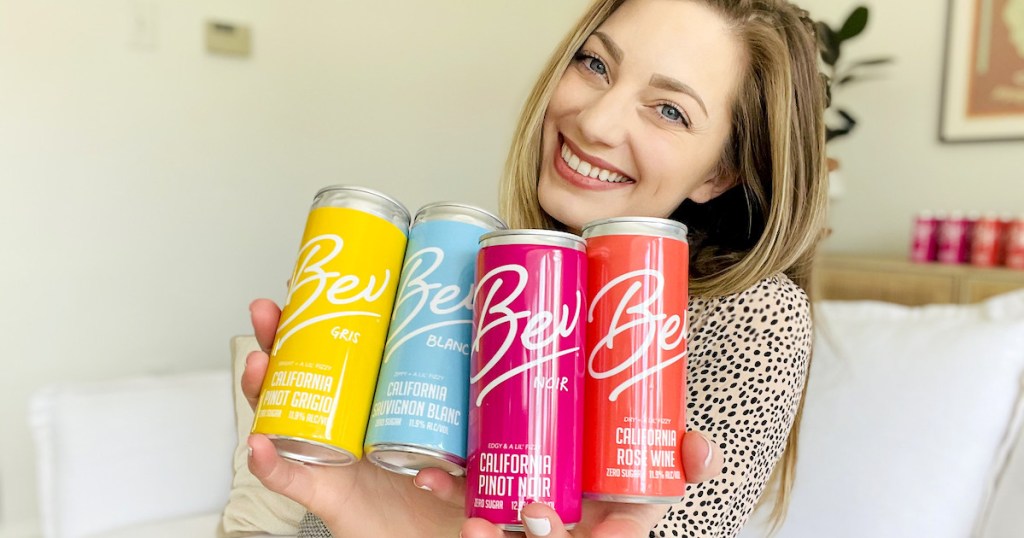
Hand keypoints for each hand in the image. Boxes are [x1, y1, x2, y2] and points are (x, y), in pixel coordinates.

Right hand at [244, 299, 465, 536]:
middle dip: (280, 338)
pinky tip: (259, 442)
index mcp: (374, 404)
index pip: (343, 351)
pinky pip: (290, 478)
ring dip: (264, 388)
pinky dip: (269, 462)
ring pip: (282, 415)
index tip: (320, 280)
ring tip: (259, 364)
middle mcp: (343, 423)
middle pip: (301, 372)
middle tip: (272, 310)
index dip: (324, 317)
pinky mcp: (324, 494)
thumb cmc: (441, 498)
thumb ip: (474, 437)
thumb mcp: (470, 453)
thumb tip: (466, 422)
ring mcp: (327, 454)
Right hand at [245, 298, 722, 537]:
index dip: (403, 305)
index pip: (428, 351)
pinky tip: (259, 418)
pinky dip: (272, 449)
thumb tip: (704, 450)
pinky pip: (298, 474)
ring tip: (267, 320)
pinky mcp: (346, 508)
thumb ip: (649, 490)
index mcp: (464, 420)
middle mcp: (412, 434)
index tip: (397, 260)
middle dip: (322, 319)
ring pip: (313, 406)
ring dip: (279, 362)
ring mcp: (375, 470)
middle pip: (357, 365)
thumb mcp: (603, 523)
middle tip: (309, 279)